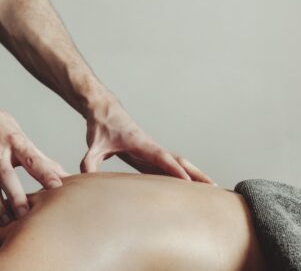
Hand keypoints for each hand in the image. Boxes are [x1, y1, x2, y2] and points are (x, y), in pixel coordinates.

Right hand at [0, 105, 68, 225]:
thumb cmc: (2, 128)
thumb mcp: (23, 138)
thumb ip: (42, 160)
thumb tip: (64, 176)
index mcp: (15, 142)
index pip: (33, 160)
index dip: (45, 174)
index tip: (57, 187)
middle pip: (7, 178)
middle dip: (16, 198)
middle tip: (26, 215)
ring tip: (9, 222)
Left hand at [80, 100, 213, 183]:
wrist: (104, 110)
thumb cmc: (101, 125)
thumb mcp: (93, 145)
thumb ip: (90, 163)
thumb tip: (86, 179)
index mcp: (140, 143)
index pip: (160, 157)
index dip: (174, 170)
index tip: (189, 182)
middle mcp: (150, 147)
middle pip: (178, 160)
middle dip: (197, 174)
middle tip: (215, 188)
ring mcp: (151, 151)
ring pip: (178, 163)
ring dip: (195, 174)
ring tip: (212, 190)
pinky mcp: (148, 154)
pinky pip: (169, 166)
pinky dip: (182, 174)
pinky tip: (188, 187)